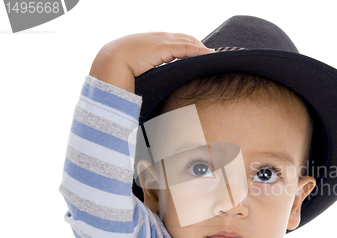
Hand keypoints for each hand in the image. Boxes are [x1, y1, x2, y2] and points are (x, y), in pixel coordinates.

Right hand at [89, 32, 213, 92]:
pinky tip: (209, 54)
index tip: (200, 55)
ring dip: (201, 48)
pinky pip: (186, 47)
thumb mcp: (138, 68)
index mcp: (151, 42)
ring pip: (188, 41)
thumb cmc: (119, 69)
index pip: (175, 41)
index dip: (189, 46)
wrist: (109, 63)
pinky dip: (199, 50)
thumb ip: (149, 71)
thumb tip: (154, 86)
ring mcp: (161, 40)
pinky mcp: (164, 47)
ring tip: (213, 56)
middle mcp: (158, 38)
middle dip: (198, 46)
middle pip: (185, 38)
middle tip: (210, 56)